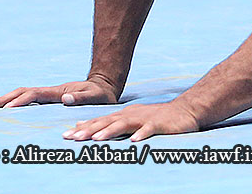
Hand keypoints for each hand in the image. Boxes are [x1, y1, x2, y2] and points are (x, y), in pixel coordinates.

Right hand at [0, 77, 117, 108]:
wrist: (104, 86)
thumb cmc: (101, 94)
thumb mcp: (96, 96)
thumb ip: (82, 97)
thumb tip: (65, 99)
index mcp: (58, 92)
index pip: (34, 95)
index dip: (20, 101)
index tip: (6, 110)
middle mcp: (51, 91)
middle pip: (23, 92)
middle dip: (5, 99)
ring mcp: (50, 93)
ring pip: (24, 94)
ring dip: (7, 99)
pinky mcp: (50, 97)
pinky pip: (29, 99)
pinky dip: (15, 102)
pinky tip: (7, 109)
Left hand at [62, 102, 200, 141]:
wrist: (186, 110)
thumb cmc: (156, 117)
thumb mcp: (130, 118)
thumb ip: (107, 123)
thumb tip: (81, 126)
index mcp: (123, 115)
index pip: (99, 122)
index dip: (83, 128)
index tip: (65, 136)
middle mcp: (131, 115)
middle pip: (107, 122)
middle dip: (89, 130)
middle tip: (74, 138)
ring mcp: (145, 118)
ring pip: (124, 124)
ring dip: (110, 132)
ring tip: (97, 140)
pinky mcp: (159, 123)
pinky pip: (149, 129)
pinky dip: (142, 134)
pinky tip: (134, 141)